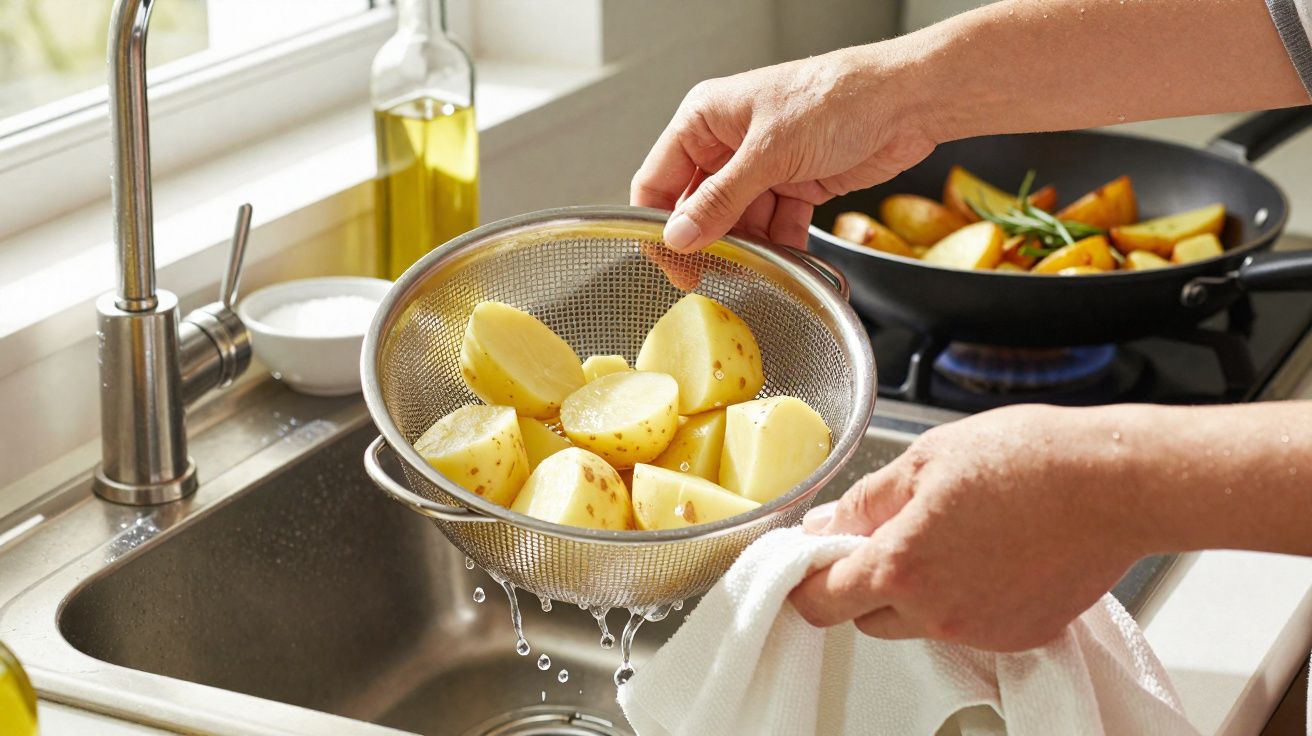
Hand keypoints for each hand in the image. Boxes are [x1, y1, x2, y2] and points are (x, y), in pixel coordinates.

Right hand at [631, 44, 938, 251]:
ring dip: (749, 248)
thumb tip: (680, 235)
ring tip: (757, 270)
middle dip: (709, 240)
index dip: (659, 224)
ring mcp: (763, 166)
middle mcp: (730, 143)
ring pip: (739, 223)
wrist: (907, 102)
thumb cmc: (839, 97)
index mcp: (706, 119)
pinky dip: (780, 247)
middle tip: (713, 274)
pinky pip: (775, 227)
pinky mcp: (795, 185)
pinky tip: (786, 261)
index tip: (671, 262)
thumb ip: (721, 199)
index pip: (659, 179)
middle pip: (699, 207)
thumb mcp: (770, 153)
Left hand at [788, 404, 1147, 651]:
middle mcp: (937, 613)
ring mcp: (980, 632)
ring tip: (954, 532)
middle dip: (865, 580)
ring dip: (918, 589)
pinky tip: (990, 552)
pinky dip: (965, 597)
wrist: (1115, 484)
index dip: (807, 579)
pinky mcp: (1019, 636)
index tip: (810, 560)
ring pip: (919, 622)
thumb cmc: (1030, 460)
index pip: (821, 602)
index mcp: (902, 567)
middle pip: (866, 616)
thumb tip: (826, 525)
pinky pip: (968, 625)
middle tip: (891, 531)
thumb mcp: (924, 459)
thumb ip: (866, 501)